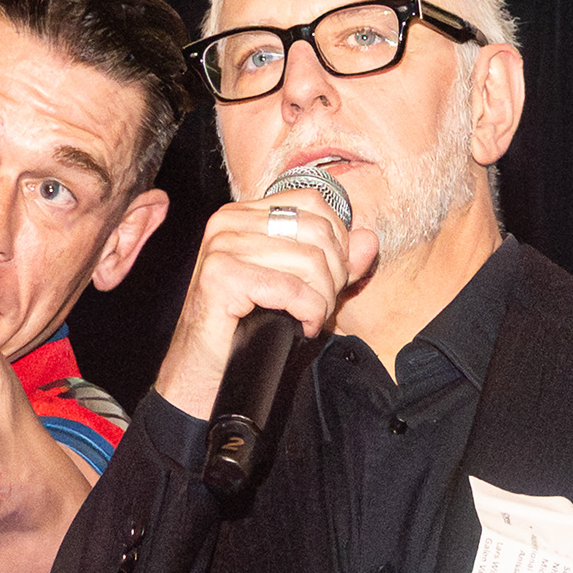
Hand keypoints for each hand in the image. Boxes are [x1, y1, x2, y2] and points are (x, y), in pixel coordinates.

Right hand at [152, 190, 380, 419]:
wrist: (204, 370)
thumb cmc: (245, 329)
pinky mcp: (221, 276)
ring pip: (309, 261)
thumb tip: (368, 240)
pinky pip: (290, 288)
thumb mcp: (299, 288)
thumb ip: (334, 262)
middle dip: (333, 275)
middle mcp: (229, 222)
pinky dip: (308, 312)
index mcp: (245, 214)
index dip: (337, 240)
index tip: (332, 277)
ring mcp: (222, 246)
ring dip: (322, 299)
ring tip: (310, 319)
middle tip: (322, 306)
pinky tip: (300, 327)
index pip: (313, 202)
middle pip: (316, 231)